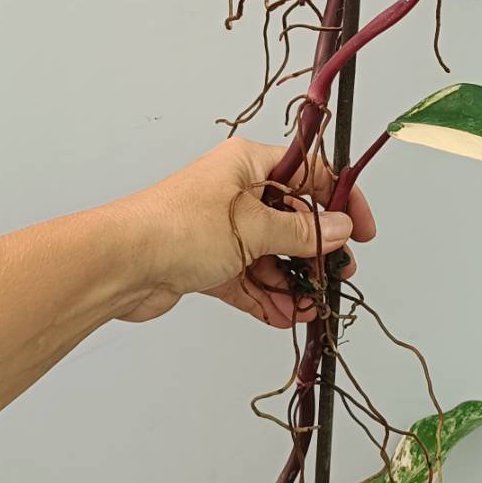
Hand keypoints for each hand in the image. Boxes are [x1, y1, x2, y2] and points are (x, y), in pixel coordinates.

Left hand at [110, 138, 376, 326]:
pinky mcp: (206, 262)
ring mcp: (221, 229)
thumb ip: (300, 232)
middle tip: (337, 276)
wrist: (120, 265)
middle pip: (292, 218)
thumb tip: (339, 230)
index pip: (309, 173)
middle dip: (316, 251)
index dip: (340, 200)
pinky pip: (247, 278)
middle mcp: (236, 192)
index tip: (361, 232)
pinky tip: (284, 317)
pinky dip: (265, 296)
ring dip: (291, 281)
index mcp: (248, 165)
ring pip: (270, 254)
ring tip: (309, 309)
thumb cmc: (180, 228)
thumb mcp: (252, 227)